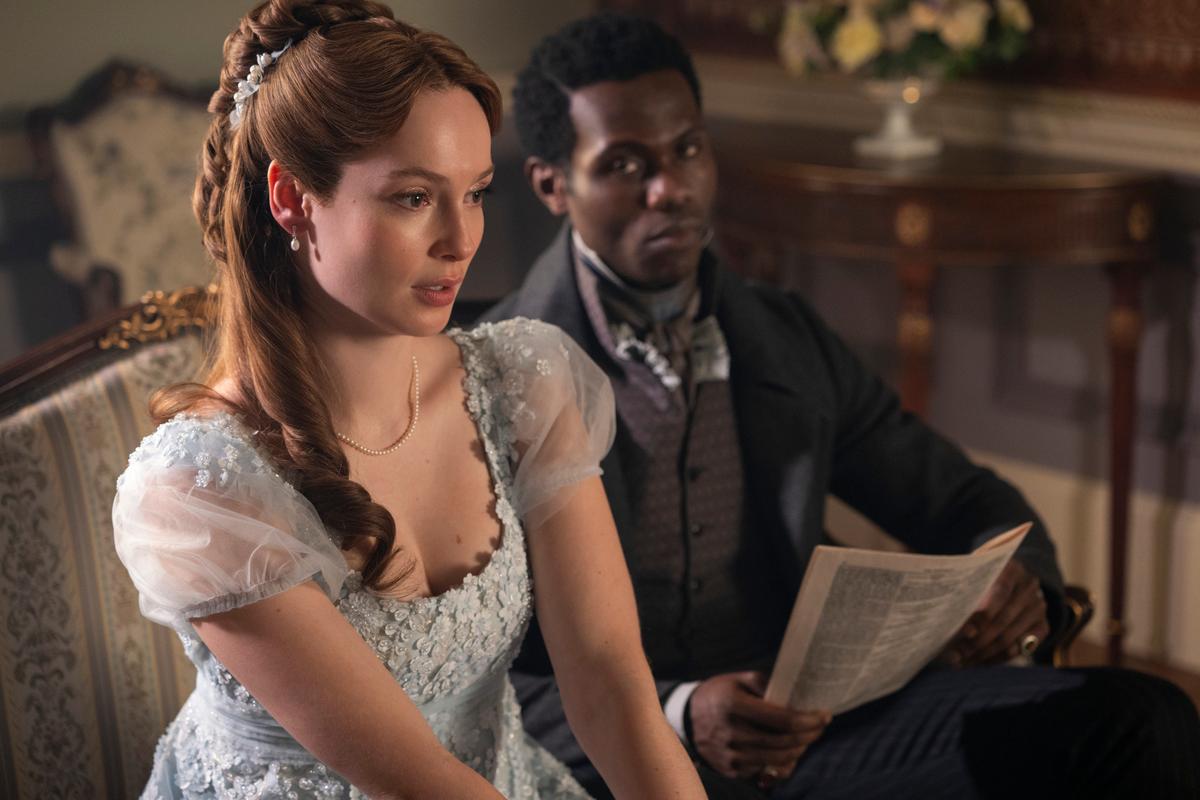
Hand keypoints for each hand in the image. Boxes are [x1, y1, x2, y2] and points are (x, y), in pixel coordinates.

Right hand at [687, 671, 830, 784]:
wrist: (687, 718)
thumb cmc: (719, 694)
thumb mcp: (738, 680)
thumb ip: (766, 684)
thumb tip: (795, 694)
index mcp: (733, 705)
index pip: (782, 719)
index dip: (808, 720)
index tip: (824, 715)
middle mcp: (731, 733)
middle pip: (784, 742)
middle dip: (810, 735)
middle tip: (821, 726)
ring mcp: (730, 755)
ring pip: (778, 759)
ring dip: (799, 750)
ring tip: (807, 738)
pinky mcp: (730, 770)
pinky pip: (765, 771)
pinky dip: (782, 762)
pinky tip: (788, 750)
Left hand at [944, 560, 1049, 666]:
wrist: (1010, 578)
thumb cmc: (981, 576)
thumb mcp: (973, 574)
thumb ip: (964, 590)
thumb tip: (950, 620)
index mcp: (1011, 568)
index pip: (999, 591)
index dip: (983, 614)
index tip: (966, 632)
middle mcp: (1029, 586)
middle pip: (1004, 619)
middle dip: (978, 641)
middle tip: (956, 655)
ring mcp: (1038, 607)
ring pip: (1011, 637)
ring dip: (985, 653)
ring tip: (963, 661)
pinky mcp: (1043, 625)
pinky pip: (1022, 648)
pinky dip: (1000, 658)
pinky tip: (981, 662)